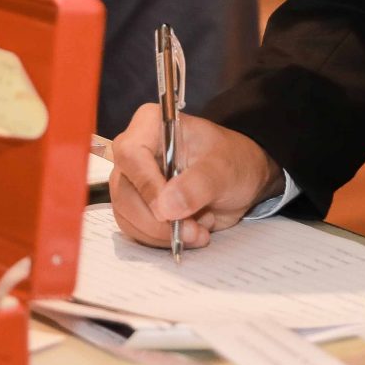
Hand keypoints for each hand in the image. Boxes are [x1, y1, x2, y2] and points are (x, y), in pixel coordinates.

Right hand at [107, 104, 282, 251]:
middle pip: (125, 192)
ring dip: (162, 233)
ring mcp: (133, 181)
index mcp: (150, 125)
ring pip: (127, 215)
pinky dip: (162, 239)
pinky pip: (135, 229)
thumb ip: (198, 184)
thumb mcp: (224, 169)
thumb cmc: (232, 161)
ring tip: (199, 230)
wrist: (239, 180)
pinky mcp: (137, 205)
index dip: (146, 186)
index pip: (131, 154)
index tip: (168, 212)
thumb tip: (166, 207)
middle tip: (193, 231)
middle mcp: (134, 152)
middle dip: (157, 221)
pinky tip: (190, 231)